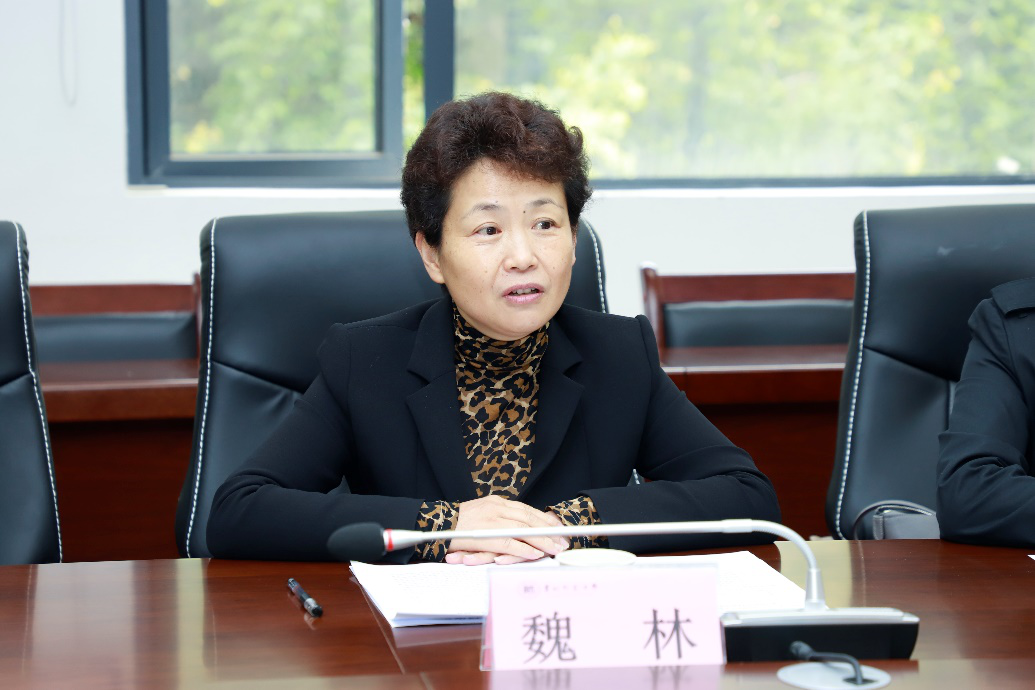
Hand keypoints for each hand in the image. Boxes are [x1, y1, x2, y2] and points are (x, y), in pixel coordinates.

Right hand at [445, 495, 568, 564]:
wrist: (436, 524)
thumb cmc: (460, 524)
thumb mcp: (483, 513)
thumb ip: (502, 518)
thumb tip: (523, 527)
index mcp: (497, 502)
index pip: (527, 510)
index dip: (545, 520)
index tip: (558, 528)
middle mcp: (496, 508)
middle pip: (529, 519)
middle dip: (549, 531)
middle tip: (563, 541)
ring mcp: (491, 521)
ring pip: (523, 530)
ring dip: (542, 541)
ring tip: (555, 549)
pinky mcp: (484, 536)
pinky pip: (509, 543)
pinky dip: (524, 549)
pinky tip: (536, 554)